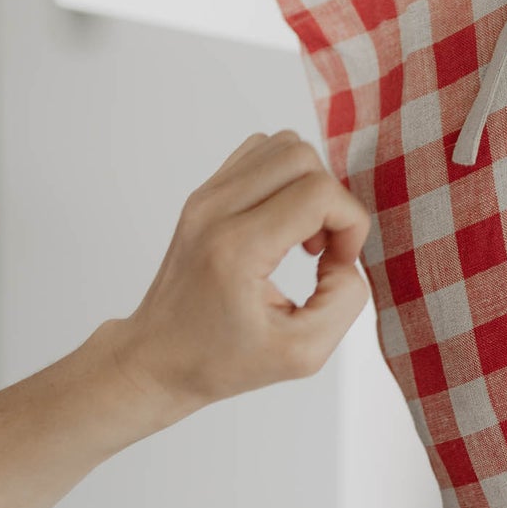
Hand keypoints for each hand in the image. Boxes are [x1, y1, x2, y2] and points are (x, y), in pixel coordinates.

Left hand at [108, 130, 370, 430]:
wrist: (156, 358)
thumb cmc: (219, 361)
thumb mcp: (300, 355)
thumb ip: (343, 302)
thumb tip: (347, 259)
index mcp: (237, 249)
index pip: (317, 193)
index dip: (349, 223)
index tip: (339, 264)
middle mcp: (215, 210)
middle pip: (302, 157)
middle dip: (332, 200)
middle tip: (325, 248)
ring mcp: (204, 197)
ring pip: (282, 145)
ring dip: (309, 185)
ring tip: (303, 235)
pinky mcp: (202, 195)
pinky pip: (259, 154)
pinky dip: (286, 180)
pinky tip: (283, 224)